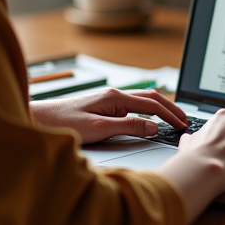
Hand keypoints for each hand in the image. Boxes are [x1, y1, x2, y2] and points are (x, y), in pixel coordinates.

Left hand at [30, 87, 188, 143]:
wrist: (38, 120)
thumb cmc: (62, 123)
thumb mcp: (98, 129)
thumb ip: (127, 127)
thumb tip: (152, 127)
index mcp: (115, 97)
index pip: (152, 104)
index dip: (170, 115)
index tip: (183, 125)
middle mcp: (114, 95)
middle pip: (151, 98)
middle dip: (170, 108)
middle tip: (185, 120)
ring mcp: (108, 100)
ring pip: (142, 100)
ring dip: (160, 108)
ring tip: (173, 118)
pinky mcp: (103, 106)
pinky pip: (132, 106)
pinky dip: (147, 110)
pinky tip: (149, 118)